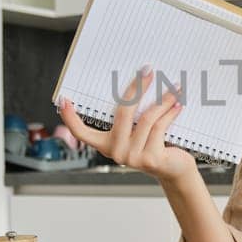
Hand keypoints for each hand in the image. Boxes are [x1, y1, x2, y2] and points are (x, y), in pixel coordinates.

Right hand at [59, 66, 197, 182]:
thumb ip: (131, 117)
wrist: (174, 171)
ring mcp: (132, 157)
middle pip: (122, 114)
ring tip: (174, 87)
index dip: (70, 119)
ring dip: (162, 100)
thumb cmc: (155, 145)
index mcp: (106, 144)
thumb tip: (137, 83)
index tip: (64, 100)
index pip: (82, 133)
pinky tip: (177, 103)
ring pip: (146, 119)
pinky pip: (159, 127)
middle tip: (147, 70)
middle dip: (136, 88)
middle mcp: (116, 152)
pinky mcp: (150, 159)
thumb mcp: (137, 132)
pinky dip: (169, 112)